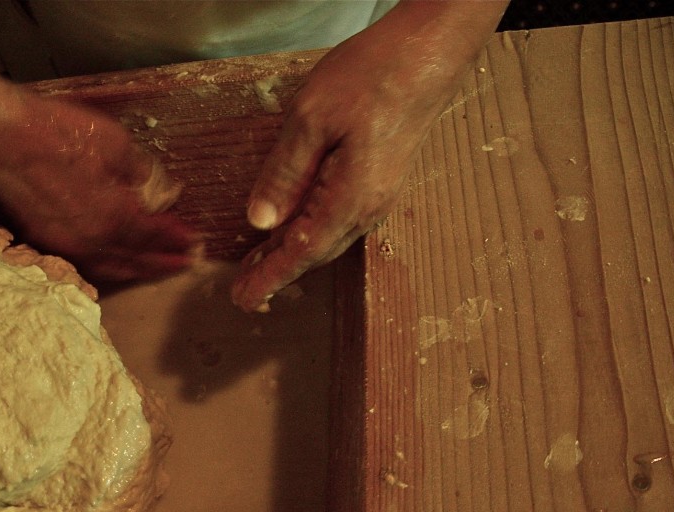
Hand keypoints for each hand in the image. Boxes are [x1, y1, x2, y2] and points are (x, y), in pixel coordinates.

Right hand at [0, 85, 201, 281]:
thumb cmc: (53, 132)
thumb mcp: (111, 141)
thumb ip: (138, 169)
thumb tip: (156, 185)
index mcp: (111, 218)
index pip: (153, 236)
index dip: (176, 239)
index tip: (196, 242)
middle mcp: (90, 242)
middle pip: (133, 261)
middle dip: (162, 263)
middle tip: (185, 264)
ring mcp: (63, 245)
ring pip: (107, 268)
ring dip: (134, 270)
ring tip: (154, 269)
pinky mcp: (42, 241)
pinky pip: (84, 264)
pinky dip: (106, 267)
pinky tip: (111, 262)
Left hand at [232, 0, 506, 310]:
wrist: (430, 50)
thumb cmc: (374, 75)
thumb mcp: (311, 118)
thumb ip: (284, 173)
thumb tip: (259, 221)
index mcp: (351, 197)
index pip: (302, 252)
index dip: (269, 277)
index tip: (243, 299)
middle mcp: (369, 206)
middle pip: (314, 251)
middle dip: (277, 273)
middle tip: (243, 292)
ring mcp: (378, 194)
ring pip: (326, 236)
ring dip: (292, 253)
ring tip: (258, 267)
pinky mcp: (379, 179)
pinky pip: (337, 218)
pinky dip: (309, 232)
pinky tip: (292, 228)